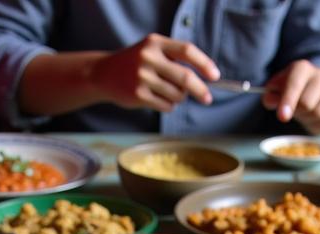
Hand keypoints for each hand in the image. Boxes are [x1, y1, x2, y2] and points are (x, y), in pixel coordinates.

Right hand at [90, 34, 218, 111]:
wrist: (104, 74)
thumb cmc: (136, 63)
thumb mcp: (152, 51)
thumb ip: (174, 59)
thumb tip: (205, 78)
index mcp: (155, 42)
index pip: (187, 50)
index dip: (204, 64)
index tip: (215, 76)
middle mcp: (149, 58)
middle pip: (185, 77)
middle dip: (200, 90)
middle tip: (208, 99)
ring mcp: (143, 77)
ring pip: (177, 95)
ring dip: (179, 98)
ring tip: (168, 92)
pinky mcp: (139, 95)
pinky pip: (166, 105)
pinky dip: (169, 105)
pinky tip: (159, 99)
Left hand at [263, 60, 319, 133]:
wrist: (316, 91)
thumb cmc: (293, 91)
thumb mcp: (278, 89)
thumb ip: (270, 95)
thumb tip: (270, 100)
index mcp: (303, 68)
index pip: (295, 83)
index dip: (288, 101)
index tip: (283, 116)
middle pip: (306, 103)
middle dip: (297, 112)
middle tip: (295, 111)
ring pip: (318, 113)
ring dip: (307, 118)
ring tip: (305, 112)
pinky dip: (318, 123)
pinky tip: (314, 117)